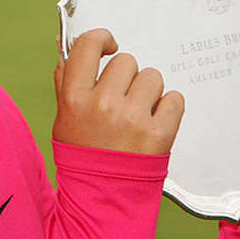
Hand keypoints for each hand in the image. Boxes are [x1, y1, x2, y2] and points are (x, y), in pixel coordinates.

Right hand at [53, 29, 183, 155]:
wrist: (101, 199)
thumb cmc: (83, 153)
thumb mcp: (64, 116)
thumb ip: (66, 78)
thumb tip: (65, 42)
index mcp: (75, 98)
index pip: (89, 44)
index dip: (102, 39)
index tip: (109, 47)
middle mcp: (103, 105)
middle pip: (127, 61)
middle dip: (127, 78)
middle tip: (122, 100)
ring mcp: (132, 119)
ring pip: (153, 77)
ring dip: (149, 92)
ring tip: (138, 115)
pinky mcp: (159, 134)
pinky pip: (175, 99)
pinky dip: (168, 109)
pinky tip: (154, 124)